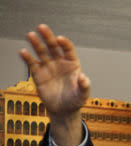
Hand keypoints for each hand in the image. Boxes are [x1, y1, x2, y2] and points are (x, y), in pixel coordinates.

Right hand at [20, 24, 88, 145]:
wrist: (63, 110)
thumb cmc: (75, 100)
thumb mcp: (83, 94)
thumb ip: (84, 85)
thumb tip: (83, 77)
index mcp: (72, 64)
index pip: (68, 50)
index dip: (64, 44)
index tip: (60, 39)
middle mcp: (60, 63)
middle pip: (53, 47)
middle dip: (48, 37)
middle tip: (42, 27)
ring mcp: (49, 68)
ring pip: (42, 52)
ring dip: (36, 44)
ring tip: (31, 35)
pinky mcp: (39, 75)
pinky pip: (33, 64)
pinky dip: (28, 58)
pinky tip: (23, 52)